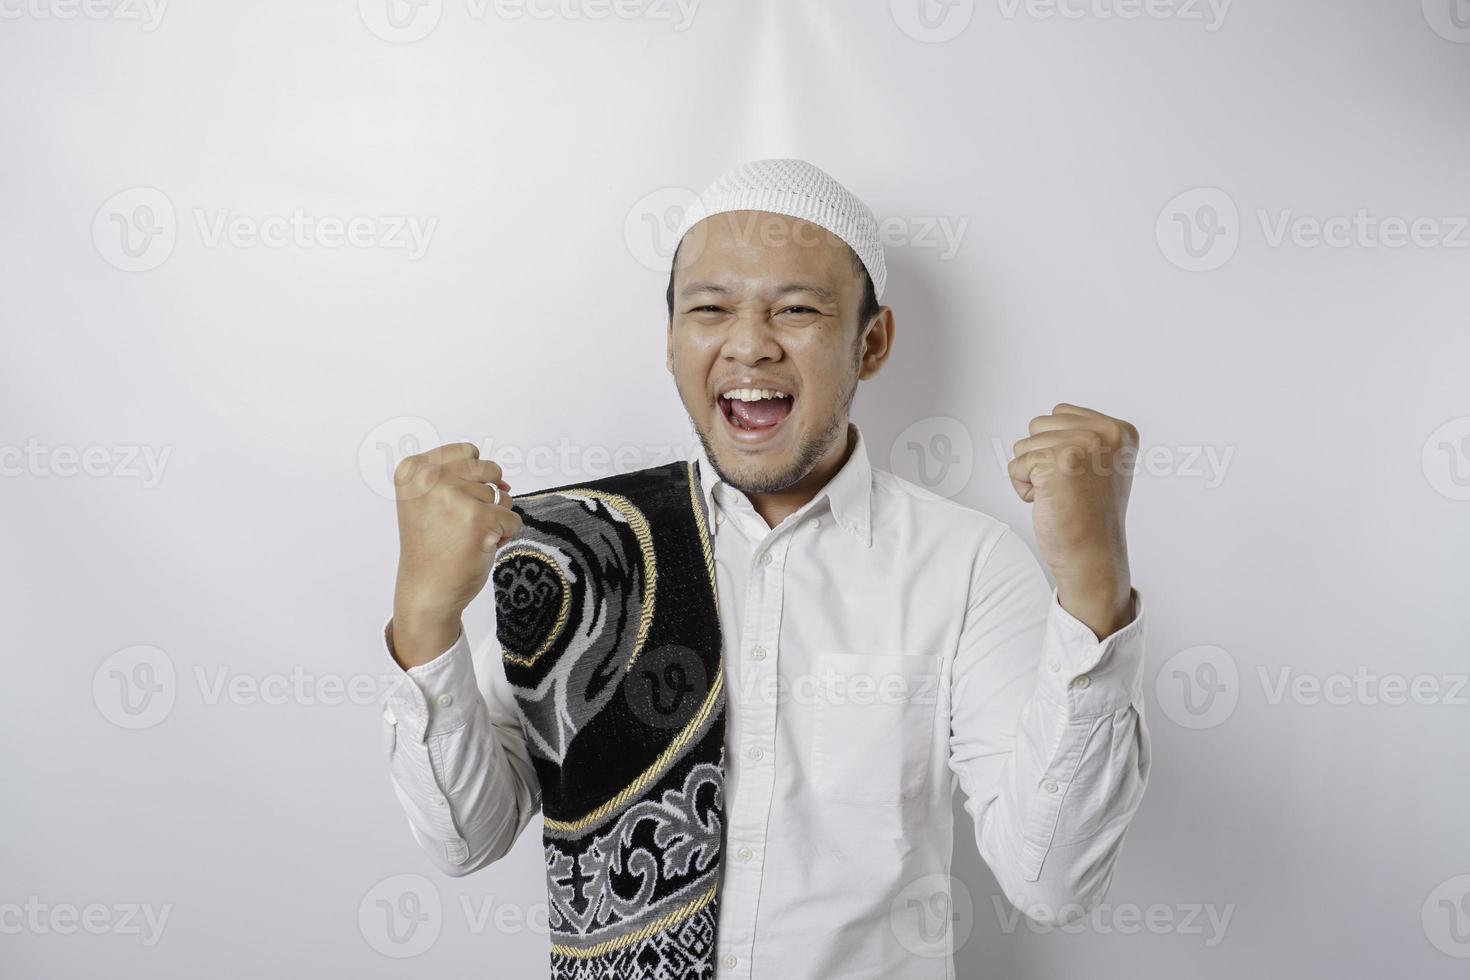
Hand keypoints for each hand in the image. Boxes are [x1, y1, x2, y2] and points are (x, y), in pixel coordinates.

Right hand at [390, 442, 522, 667]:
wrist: (426, 591)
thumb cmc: (431, 546)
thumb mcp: (428, 500)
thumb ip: (460, 477)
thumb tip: (505, 484)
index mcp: (414, 469)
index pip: (468, 452)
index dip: (471, 480)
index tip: (450, 506)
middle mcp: (431, 478)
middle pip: (488, 470)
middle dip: (485, 498)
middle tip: (459, 524)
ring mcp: (456, 497)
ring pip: (502, 495)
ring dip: (494, 518)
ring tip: (466, 537)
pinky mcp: (480, 520)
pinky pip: (513, 518)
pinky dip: (504, 535)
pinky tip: (479, 548)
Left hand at [1008, 404, 1136, 638]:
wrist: (1092, 556)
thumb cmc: (1089, 516)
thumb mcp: (1101, 465)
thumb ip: (1083, 435)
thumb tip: (1052, 415)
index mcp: (1119, 431)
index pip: (1060, 413)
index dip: (1057, 447)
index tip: (1081, 477)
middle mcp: (1105, 433)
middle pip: (1039, 425)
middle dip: (1041, 458)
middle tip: (1068, 488)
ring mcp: (1083, 445)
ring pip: (1024, 444)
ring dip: (1032, 473)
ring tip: (1059, 495)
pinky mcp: (1058, 462)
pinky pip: (1016, 465)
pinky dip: (1022, 488)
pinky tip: (1047, 503)